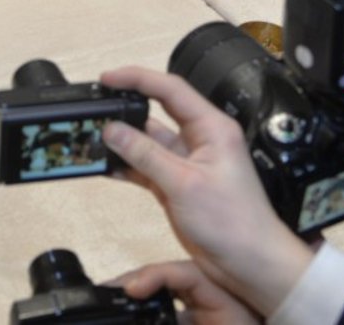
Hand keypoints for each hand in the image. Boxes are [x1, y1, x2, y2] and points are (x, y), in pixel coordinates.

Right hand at [99, 67, 314, 315]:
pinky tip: (105, 166)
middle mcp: (199, 140)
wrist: (250, 265)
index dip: (137, 78)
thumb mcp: (185, 184)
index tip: (108, 78)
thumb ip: (146, 155)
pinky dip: (126, 166)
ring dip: (122, 142)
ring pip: (147, 142)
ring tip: (92, 139)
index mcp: (212, 128)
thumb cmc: (235, 223)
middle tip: (95, 108)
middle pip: (156, 113)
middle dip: (125, 109)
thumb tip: (113, 130)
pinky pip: (145, 167)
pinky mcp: (175, 186)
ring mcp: (186, 164)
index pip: (170, 90)